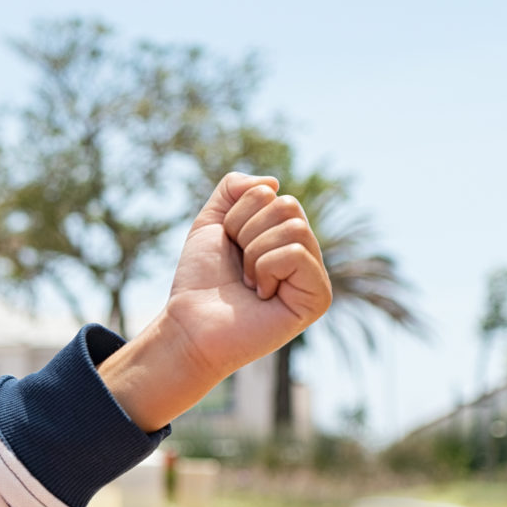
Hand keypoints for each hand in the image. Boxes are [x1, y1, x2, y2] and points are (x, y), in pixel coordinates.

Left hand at [100, 173, 331, 429]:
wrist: (189, 324)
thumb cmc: (200, 280)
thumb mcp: (210, 223)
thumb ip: (233, 189)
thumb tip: (273, 182)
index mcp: (283, 234)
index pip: (270, 194)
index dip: (236, 218)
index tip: (228, 248)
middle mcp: (304, 252)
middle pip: (287, 206)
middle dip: (247, 233)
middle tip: (239, 268)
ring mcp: (314, 275)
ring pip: (294, 227)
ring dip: (255, 254)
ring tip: (249, 283)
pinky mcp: (318, 298)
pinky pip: (297, 254)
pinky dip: (267, 268)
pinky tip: (261, 295)